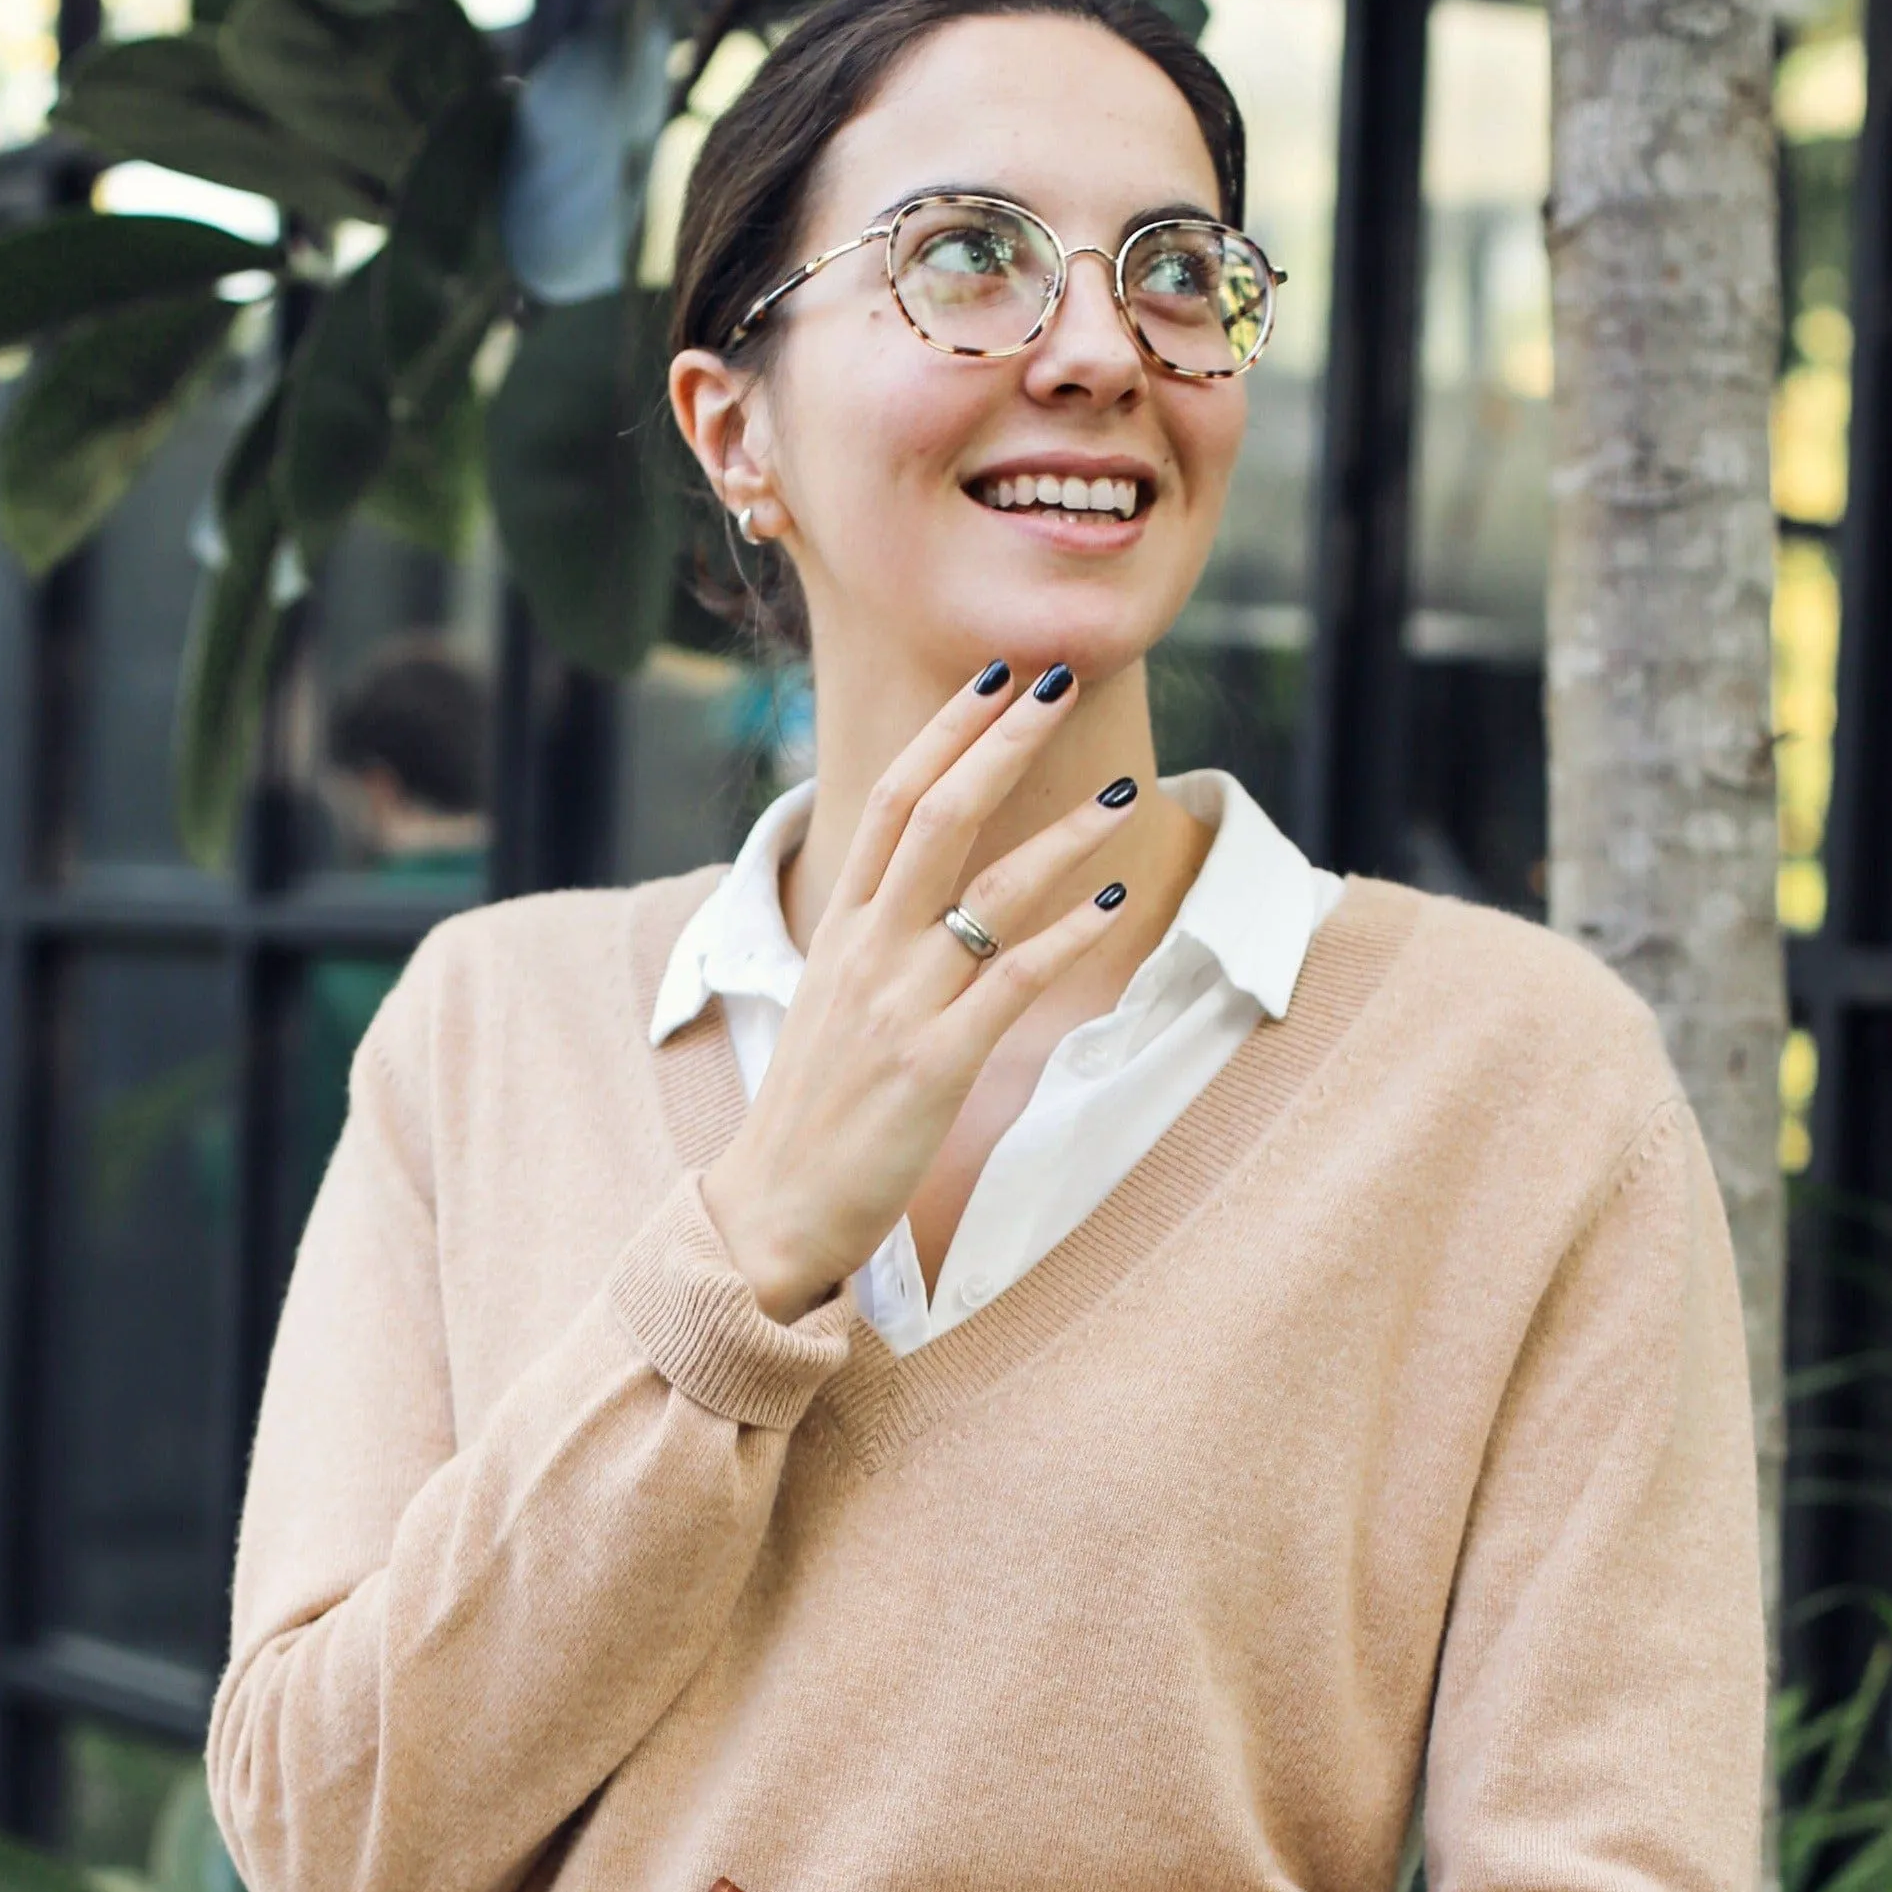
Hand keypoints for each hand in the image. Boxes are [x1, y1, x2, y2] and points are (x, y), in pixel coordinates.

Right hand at [700, 662, 1137, 1322]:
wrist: (771, 1211)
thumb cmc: (810, 1115)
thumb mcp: (830, 1005)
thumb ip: (873, 944)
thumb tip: (919, 898)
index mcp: (838, 930)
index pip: (889, 800)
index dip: (946, 733)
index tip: (994, 680)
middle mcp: (865, 951)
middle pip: (937, 815)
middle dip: (1003, 740)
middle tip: (1058, 681)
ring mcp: (898, 1004)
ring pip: (987, 889)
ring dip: (1062, 834)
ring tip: (1120, 792)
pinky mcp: (934, 1065)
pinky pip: (1012, 981)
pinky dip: (1069, 935)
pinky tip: (1115, 902)